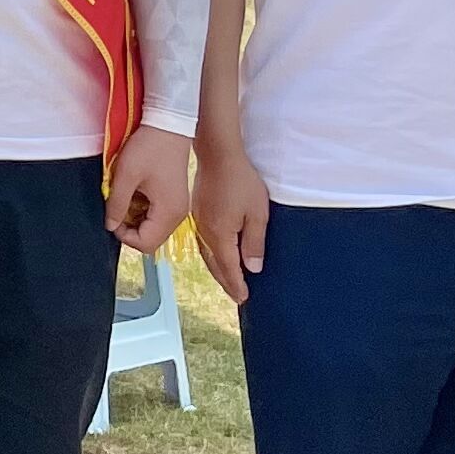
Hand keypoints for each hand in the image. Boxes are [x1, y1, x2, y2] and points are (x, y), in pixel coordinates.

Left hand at [106, 122, 192, 254]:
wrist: (169, 126)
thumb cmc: (148, 147)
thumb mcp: (126, 175)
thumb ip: (117, 204)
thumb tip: (109, 226)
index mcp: (168, 212)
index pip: (146, 244)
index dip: (124, 236)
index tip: (112, 215)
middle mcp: (178, 215)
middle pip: (150, 239)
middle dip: (129, 227)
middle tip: (116, 205)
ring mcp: (178, 207)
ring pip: (152, 227)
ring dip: (135, 217)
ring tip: (125, 195)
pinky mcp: (175, 198)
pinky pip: (157, 214)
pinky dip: (142, 209)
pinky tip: (135, 190)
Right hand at [191, 136, 270, 306]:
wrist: (218, 155)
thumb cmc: (241, 182)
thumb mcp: (257, 214)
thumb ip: (254, 243)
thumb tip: (252, 268)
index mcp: (220, 235)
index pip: (228, 267)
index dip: (236, 284)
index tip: (243, 298)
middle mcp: (205, 232)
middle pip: (214, 264)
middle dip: (226, 281)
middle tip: (236, 295)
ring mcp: (199, 222)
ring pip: (206, 253)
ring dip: (217, 269)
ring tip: (227, 279)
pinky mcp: (197, 212)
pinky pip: (203, 241)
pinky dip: (210, 254)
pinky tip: (214, 253)